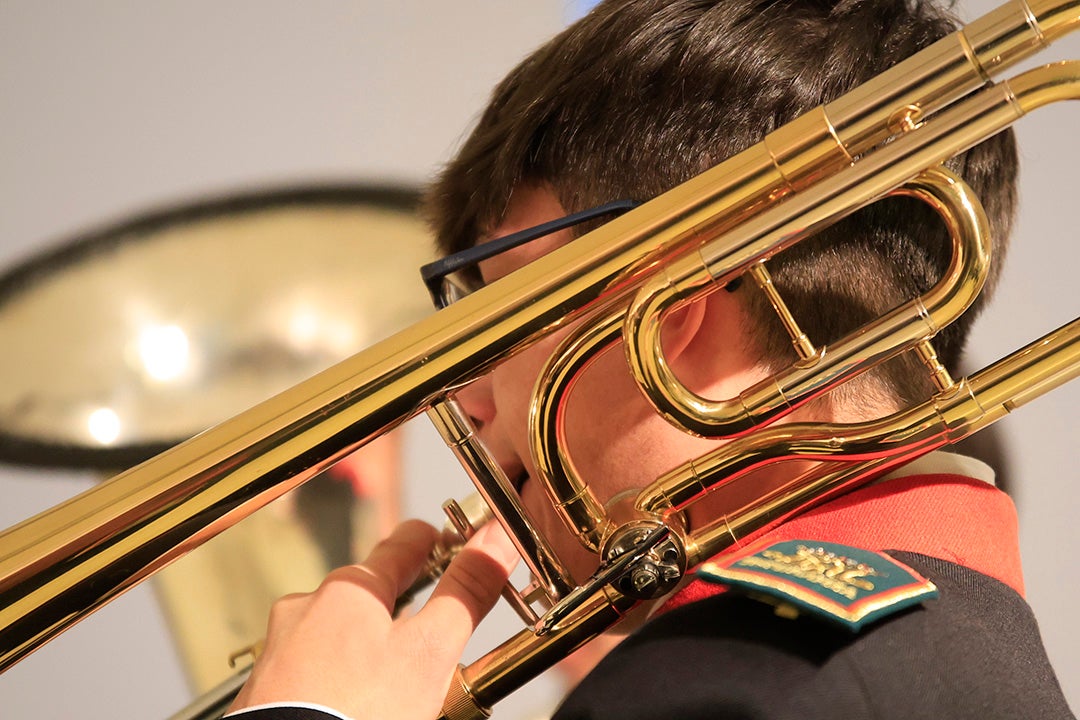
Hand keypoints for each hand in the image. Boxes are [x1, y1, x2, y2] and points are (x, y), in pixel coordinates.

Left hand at [229, 518, 519, 718]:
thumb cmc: (358, 711)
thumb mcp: (430, 650)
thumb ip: (465, 592)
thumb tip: (495, 542)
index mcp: (350, 587)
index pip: (403, 543)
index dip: (434, 541)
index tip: (449, 542)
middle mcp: (307, 607)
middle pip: (368, 589)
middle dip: (400, 604)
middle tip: (429, 626)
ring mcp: (281, 646)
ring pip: (336, 630)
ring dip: (364, 642)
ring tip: (390, 676)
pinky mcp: (266, 685)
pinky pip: (310, 666)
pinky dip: (334, 674)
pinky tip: (350, 696)